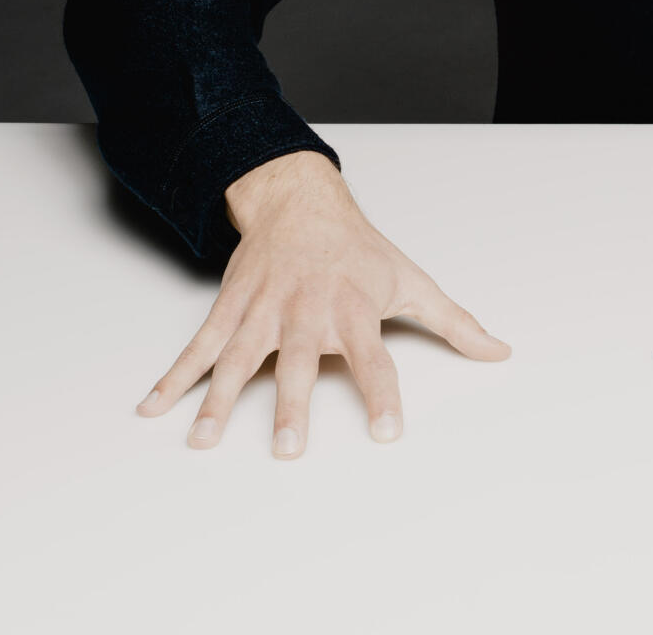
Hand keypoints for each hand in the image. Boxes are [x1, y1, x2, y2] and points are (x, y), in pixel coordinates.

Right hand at [136, 150, 509, 455]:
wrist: (303, 203)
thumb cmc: (361, 252)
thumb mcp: (412, 281)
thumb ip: (455, 323)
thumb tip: (500, 352)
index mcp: (355, 311)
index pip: (377, 360)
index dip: (382, 397)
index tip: (387, 434)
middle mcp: (308, 312)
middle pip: (301, 364)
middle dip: (292, 405)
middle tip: (287, 449)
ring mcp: (264, 310)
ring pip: (239, 358)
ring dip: (217, 400)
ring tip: (202, 440)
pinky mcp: (231, 308)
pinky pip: (199, 346)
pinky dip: (173, 377)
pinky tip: (152, 408)